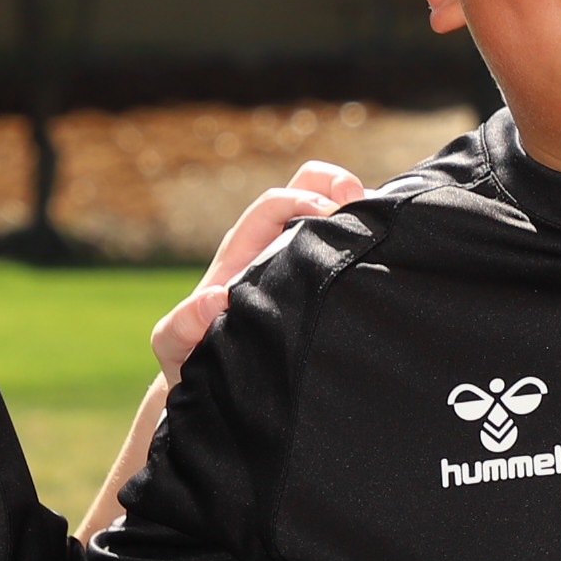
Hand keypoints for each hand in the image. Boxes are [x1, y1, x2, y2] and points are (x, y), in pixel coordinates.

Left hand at [154, 164, 366, 384]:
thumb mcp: (176, 344)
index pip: (273, 204)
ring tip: (382, 227)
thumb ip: (183, 324)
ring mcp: (294, 258)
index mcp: (241, 253)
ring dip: (356, 208)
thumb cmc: (190, 356)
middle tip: (361, 204)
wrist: (209, 377)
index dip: (302, 200)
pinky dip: (364, 236)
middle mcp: (269, 245)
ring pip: (329, 208)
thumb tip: (215, 298)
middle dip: (335, 183)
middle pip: (305, 185)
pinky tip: (384, 254)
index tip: (330, 216)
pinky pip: (341, 244)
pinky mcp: (315, 277)